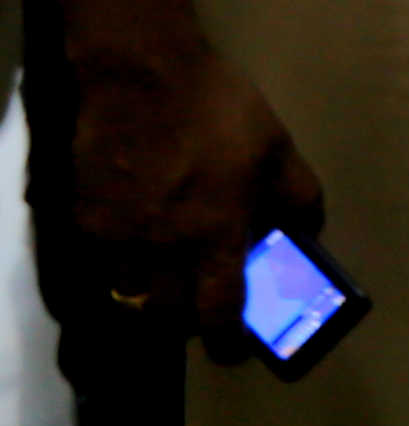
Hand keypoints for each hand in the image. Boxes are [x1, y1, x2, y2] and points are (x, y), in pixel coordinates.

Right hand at [67, 40, 320, 354]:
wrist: (144, 77)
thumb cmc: (221, 111)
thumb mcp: (279, 150)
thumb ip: (299, 200)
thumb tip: (307, 237)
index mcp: (217, 236)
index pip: (219, 315)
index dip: (227, 342)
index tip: (233, 348)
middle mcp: (164, 249)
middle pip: (168, 316)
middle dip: (186, 317)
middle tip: (200, 298)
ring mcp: (119, 239)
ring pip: (130, 295)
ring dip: (151, 292)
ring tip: (169, 268)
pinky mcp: (85, 223)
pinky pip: (102, 262)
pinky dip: (120, 261)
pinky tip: (139, 233)